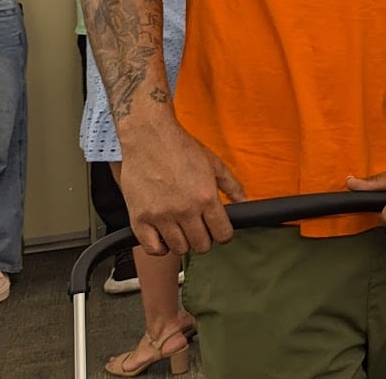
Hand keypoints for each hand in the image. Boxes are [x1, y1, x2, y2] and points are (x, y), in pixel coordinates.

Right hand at [119, 126, 245, 255]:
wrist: (149, 136)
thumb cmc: (180, 148)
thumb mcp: (214, 164)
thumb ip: (232, 186)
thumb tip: (245, 203)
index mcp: (206, 197)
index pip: (223, 234)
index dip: (223, 234)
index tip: (218, 230)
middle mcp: (184, 209)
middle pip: (202, 245)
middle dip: (204, 239)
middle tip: (199, 228)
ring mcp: (160, 216)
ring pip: (179, 249)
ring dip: (183, 242)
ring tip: (181, 229)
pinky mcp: (139, 218)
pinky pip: (152, 249)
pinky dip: (160, 247)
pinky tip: (164, 236)